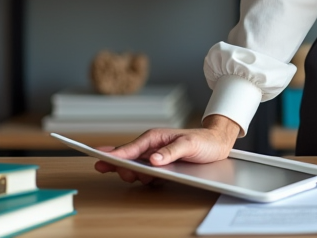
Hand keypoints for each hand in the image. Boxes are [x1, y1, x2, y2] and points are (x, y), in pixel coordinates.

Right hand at [94, 115, 240, 183]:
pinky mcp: (160, 166)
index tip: (99, 160)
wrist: (217, 144)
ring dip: (134, 174)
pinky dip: (144, 178)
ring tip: (142, 177)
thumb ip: (171, 152)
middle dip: (122, 167)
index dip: (114, 155)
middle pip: (127, 159)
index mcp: (154, 137)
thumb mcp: (189, 144)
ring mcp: (154, 156)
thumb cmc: (204, 141)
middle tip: (123, 173)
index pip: (130, 148)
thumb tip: (153, 159)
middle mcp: (151, 146)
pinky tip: (150, 179)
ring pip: (134, 168)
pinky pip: (145, 174)